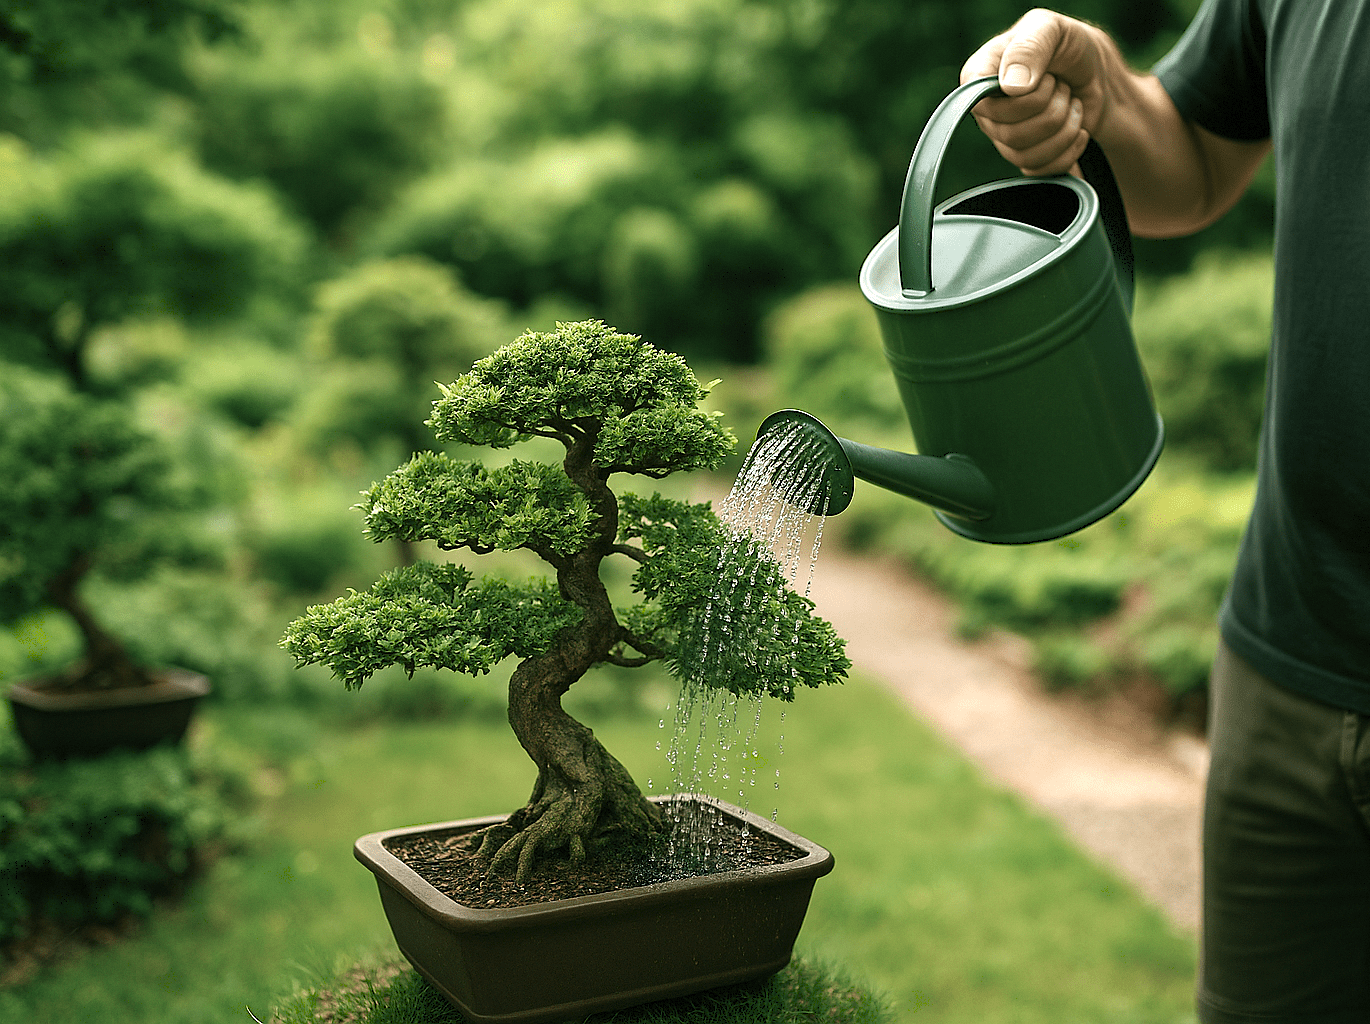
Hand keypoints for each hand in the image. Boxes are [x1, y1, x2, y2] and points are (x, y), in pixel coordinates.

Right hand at [960, 9, 1112, 175]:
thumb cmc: (1070, 46)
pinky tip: (1078, 129)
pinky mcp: (1026, 157)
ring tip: (1072, 104)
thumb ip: (1029, 48)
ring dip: (1064, 129)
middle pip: (1010, 134)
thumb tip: (1011, 88)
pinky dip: (1069, 151)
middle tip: (1062, 87)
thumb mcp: (1052, 29)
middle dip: (1052, 110)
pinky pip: (1040, 172)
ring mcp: (1004, 138)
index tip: (1047, 76)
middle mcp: (987, 111)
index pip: (982, 105)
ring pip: (1025, 156)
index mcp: (979, 76)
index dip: (1023, 99)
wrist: (1099, 74)